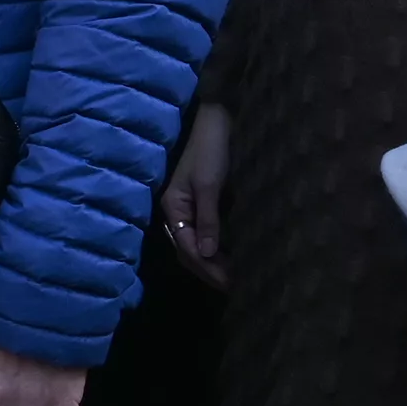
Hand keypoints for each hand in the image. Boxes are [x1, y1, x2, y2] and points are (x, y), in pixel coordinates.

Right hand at [159, 104, 231, 290]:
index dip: (209, 268)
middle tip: (233, 286)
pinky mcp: (199, 202)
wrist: (211, 119)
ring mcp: (186, 207)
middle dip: (208, 270)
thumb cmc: (208, 148)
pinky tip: (227, 254)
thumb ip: (208, 219)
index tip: (230, 283)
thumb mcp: (209, 184)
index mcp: (173, 207)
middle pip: (187, 250)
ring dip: (210, 262)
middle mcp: (176, 211)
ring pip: (194, 243)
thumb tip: (209, 254)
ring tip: (231, 276)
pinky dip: (213, 247)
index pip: (188, 248)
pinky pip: (203, 232)